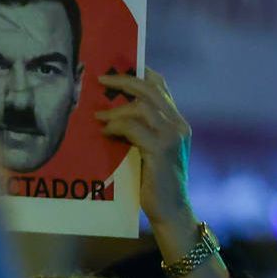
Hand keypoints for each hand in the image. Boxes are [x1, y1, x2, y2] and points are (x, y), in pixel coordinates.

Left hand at [96, 67, 192, 228]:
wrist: (170, 210)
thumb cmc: (153, 182)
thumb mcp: (147, 150)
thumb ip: (138, 131)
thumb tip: (110, 114)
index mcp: (176, 122)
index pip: (161, 87)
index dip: (141, 73)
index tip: (118, 67)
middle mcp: (178, 125)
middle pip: (151, 90)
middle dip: (125, 80)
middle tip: (101, 80)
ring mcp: (172, 137)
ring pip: (142, 107)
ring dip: (116, 109)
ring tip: (97, 116)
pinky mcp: (161, 150)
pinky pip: (135, 128)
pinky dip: (117, 127)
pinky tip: (105, 132)